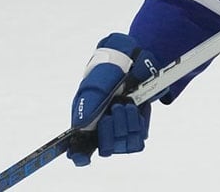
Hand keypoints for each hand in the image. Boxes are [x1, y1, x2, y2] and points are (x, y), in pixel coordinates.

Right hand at [67, 33, 162, 165]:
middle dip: (112, 130)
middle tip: (116, 107)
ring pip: (124, 145)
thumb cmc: (107, 73)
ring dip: (127, 123)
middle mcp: (102, 131)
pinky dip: (139, 123)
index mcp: (85, 123)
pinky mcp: (136, 127)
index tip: (84, 157)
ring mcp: (120, 130)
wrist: (132, 62)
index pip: (79, 151)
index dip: (80, 156)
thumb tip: (80, 128)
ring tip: (127, 104)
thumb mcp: (95, 85)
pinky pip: (139, 137)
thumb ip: (87, 105)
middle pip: (106, 149)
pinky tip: (136, 109)